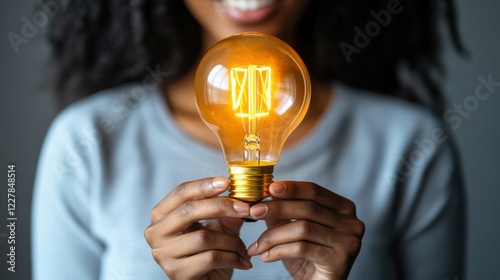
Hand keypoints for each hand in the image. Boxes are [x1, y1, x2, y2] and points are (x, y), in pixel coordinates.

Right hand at [144, 177, 252, 278]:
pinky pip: (210, 257)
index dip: (204, 185)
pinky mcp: (176, 273)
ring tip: (243, 247)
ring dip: (231, 240)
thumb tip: (242, 191)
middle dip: (221, 206)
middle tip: (245, 208)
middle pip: (188, 211)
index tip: (227, 182)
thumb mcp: (219, 226)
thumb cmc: (209, 254)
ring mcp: (163, 254)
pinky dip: (232, 257)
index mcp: (161, 216)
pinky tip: (242, 260)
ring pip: (203, 237)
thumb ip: (227, 210)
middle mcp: (155, 233)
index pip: (180, 193)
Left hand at [246, 181, 364, 279]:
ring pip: (303, 229)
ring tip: (256, 245)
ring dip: (273, 235)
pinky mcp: (339, 261)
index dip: (292, 188)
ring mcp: (348, 242)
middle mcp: (351, 223)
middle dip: (277, 208)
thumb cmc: (308, 257)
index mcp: (344, 208)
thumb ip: (285, 212)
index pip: (315, 191)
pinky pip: (302, 248)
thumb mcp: (295, 230)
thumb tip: (266, 193)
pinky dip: (279, 251)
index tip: (269, 188)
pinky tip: (265, 256)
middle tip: (254, 211)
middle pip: (308, 208)